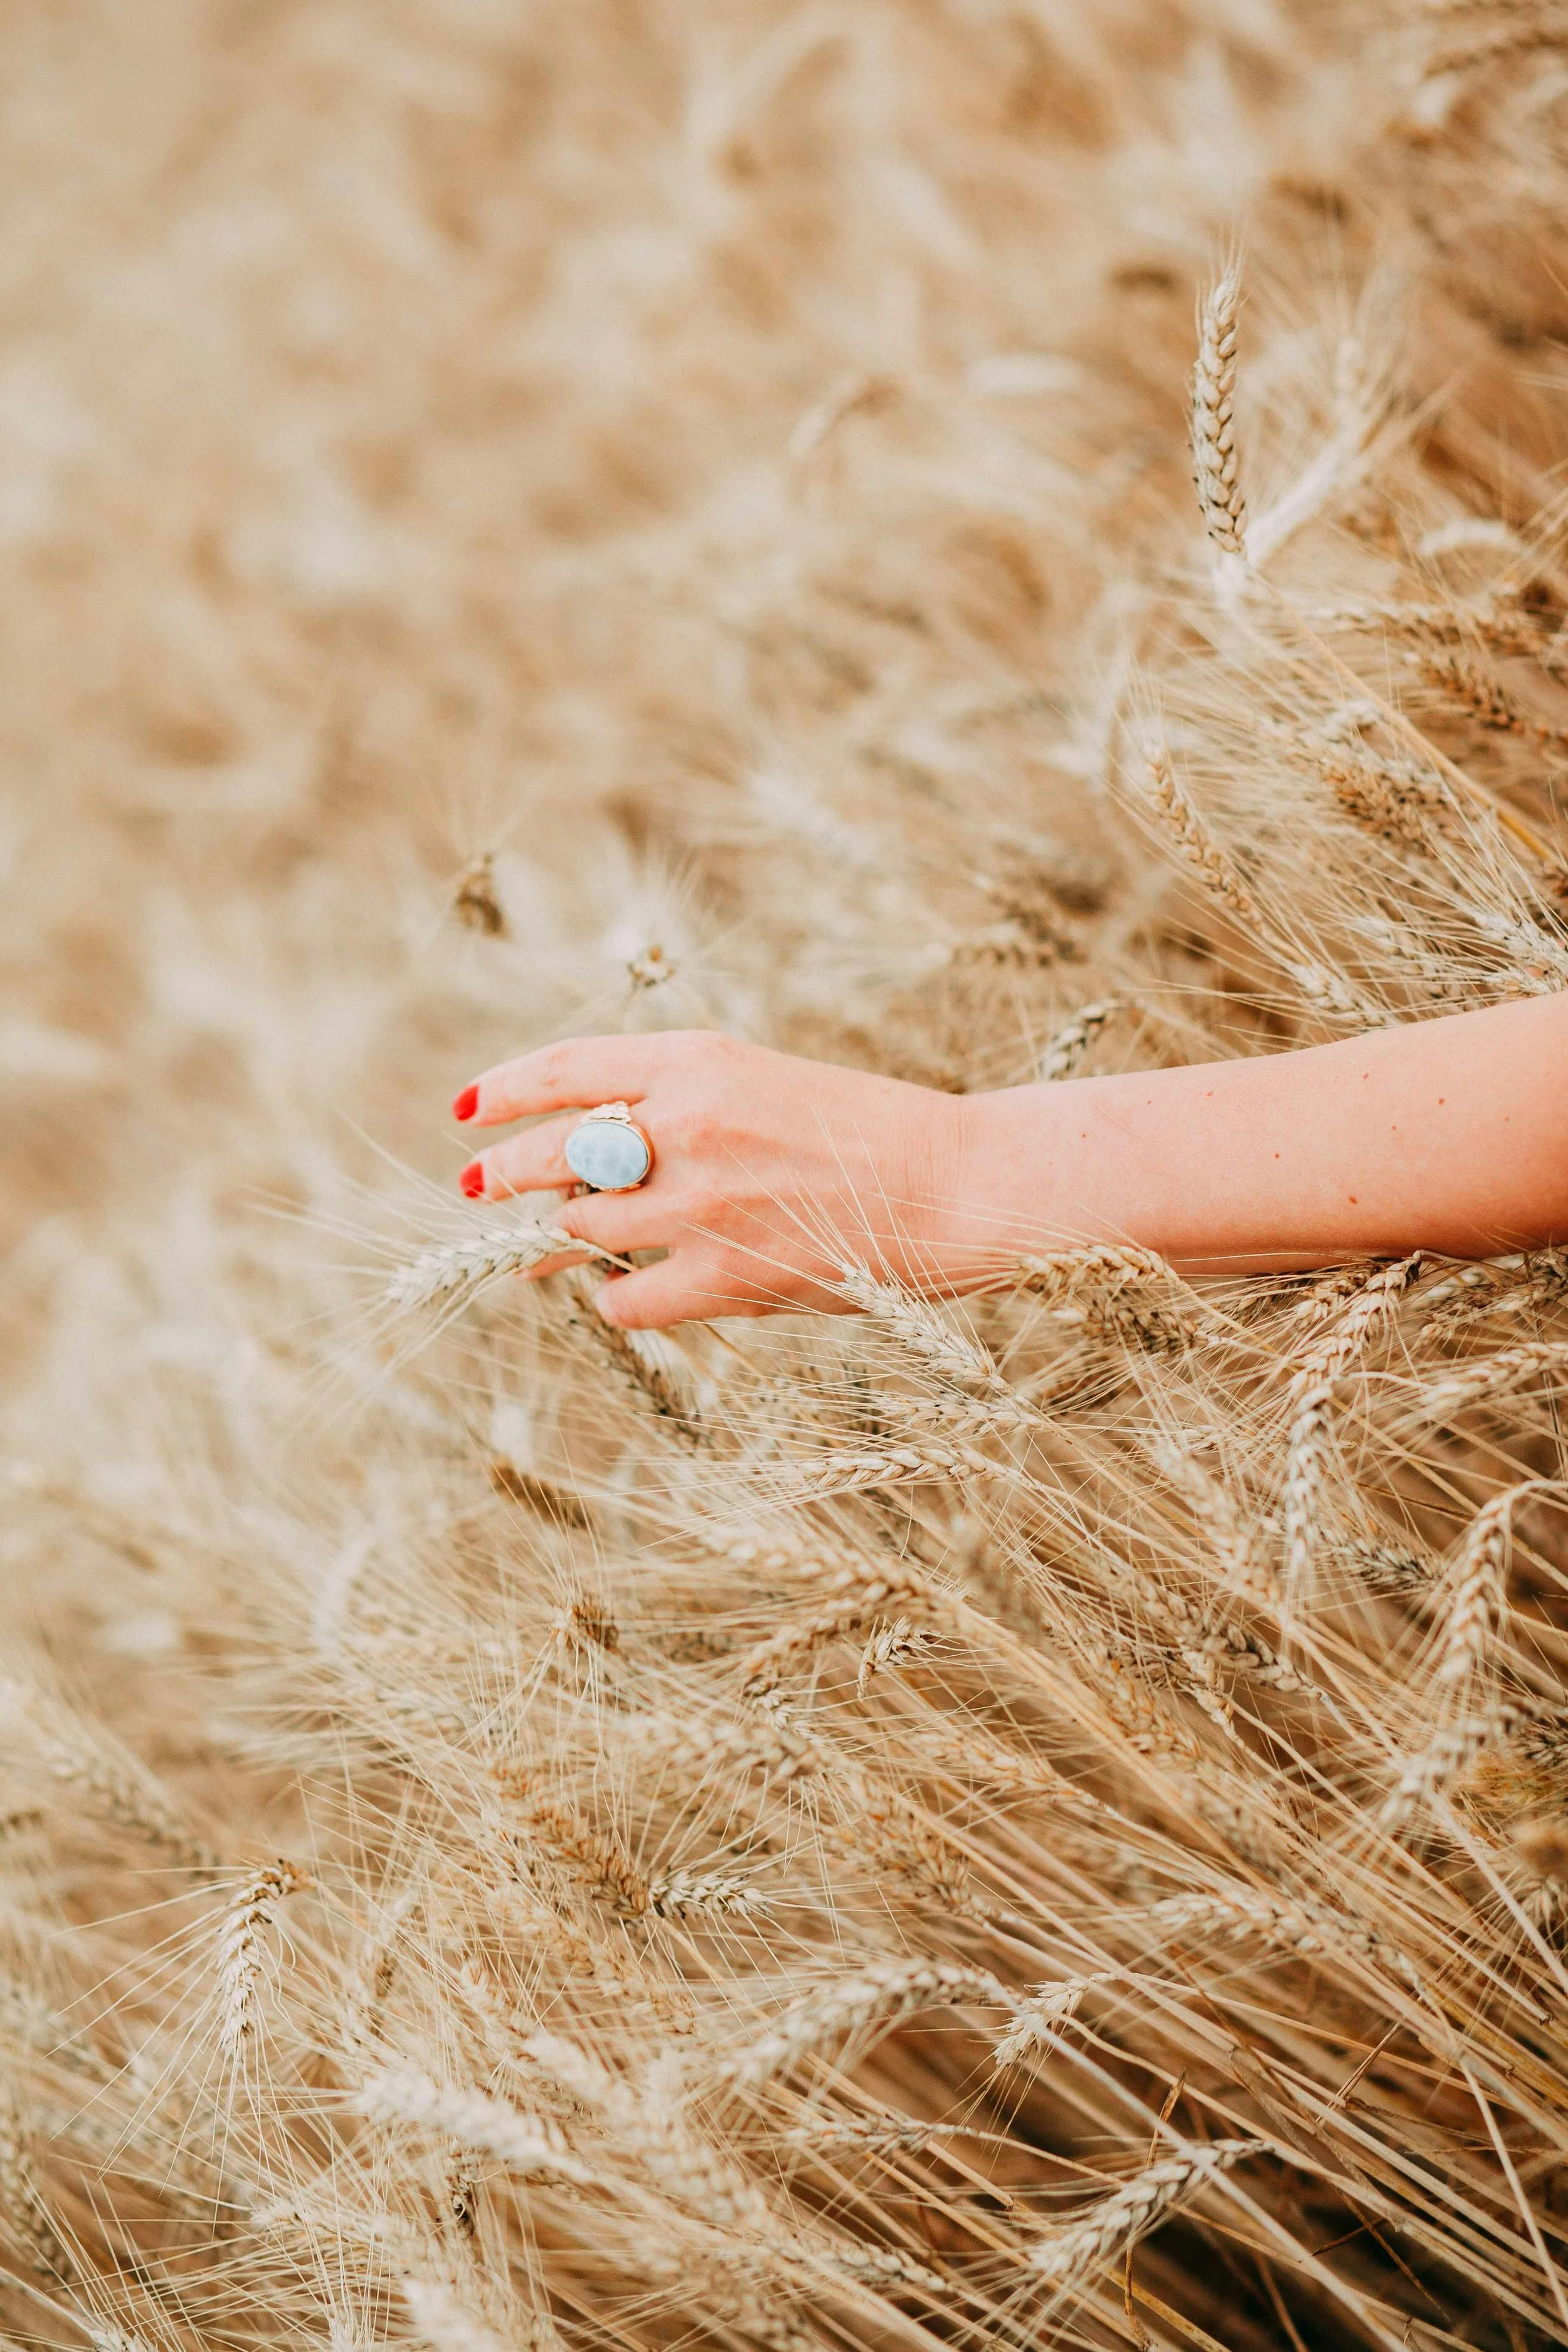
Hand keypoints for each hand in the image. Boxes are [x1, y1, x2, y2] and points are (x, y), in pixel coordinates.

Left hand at [451, 1030, 978, 1327]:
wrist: (953, 1186)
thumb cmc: (863, 1135)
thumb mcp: (761, 1083)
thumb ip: (675, 1103)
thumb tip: (583, 1153)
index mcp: (699, 1061)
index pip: (566, 1069)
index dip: (504, 1090)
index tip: (467, 1110)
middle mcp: (688, 1125)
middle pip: (548, 1152)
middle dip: (497, 1175)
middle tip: (474, 1189)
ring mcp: (701, 1205)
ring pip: (576, 1227)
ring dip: (557, 1241)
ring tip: (548, 1250)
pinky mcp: (723, 1278)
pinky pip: (623, 1299)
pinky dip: (615, 1297)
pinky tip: (628, 1291)